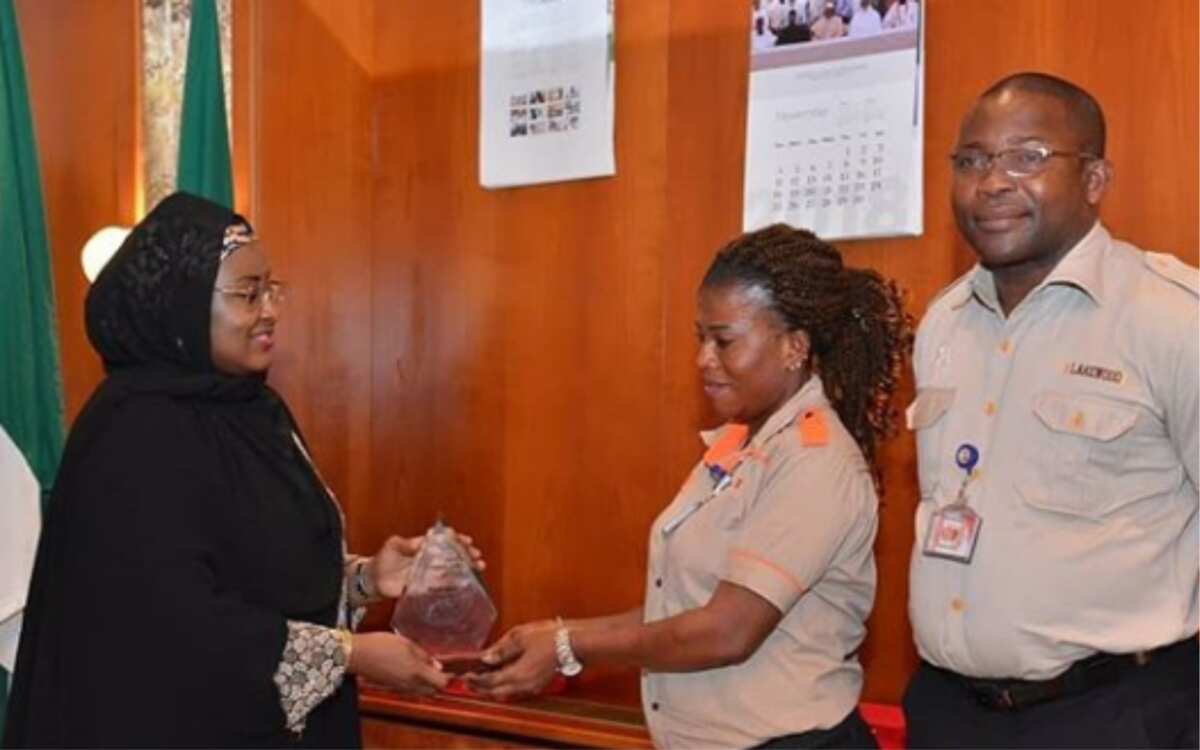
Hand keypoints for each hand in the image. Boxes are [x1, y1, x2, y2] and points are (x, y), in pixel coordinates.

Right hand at [349, 632, 448, 695]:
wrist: (356, 654)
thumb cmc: (380, 645)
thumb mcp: (407, 643)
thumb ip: (424, 655)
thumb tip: (437, 664)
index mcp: (416, 672)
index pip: (441, 683)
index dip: (448, 677)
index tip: (450, 669)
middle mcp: (410, 684)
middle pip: (432, 691)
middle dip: (439, 682)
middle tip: (439, 668)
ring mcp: (400, 688)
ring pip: (421, 692)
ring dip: (427, 684)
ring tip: (425, 667)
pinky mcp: (391, 687)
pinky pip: (409, 690)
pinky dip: (415, 684)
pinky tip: (411, 670)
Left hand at [368, 530, 485, 598]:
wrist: (373, 579)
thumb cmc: (383, 559)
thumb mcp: (394, 545)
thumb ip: (408, 543)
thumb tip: (422, 542)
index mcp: (424, 547)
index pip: (445, 541)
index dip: (457, 539)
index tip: (466, 540)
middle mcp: (430, 559)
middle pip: (452, 554)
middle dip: (467, 553)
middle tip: (477, 555)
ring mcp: (429, 573)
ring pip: (451, 569)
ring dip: (466, 567)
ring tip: (478, 566)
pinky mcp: (425, 586)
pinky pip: (442, 584)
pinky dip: (454, 583)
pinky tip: (466, 581)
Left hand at [465, 620, 559, 699]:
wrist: (572, 643)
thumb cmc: (548, 637)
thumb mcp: (521, 637)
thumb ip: (501, 649)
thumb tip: (486, 658)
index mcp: (517, 674)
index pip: (490, 682)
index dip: (475, 680)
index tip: (464, 675)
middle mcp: (523, 686)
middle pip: (496, 692)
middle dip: (481, 688)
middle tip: (468, 681)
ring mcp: (532, 687)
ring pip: (506, 693)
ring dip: (492, 688)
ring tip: (481, 679)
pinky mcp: (537, 685)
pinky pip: (515, 690)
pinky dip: (504, 685)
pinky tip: (500, 676)